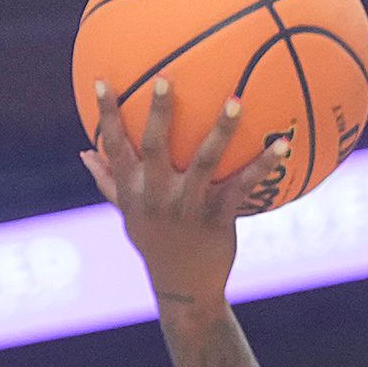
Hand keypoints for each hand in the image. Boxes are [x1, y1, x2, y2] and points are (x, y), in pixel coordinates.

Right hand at [80, 79, 296, 308]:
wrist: (184, 288)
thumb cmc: (156, 244)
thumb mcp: (128, 215)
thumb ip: (109, 181)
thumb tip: (83, 151)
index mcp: (134, 191)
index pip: (114, 147)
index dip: (106, 115)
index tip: (101, 81)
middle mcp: (157, 196)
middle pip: (155, 147)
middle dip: (158, 113)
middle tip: (165, 78)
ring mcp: (188, 207)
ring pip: (204, 161)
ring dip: (220, 130)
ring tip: (235, 100)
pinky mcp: (218, 218)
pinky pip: (243, 186)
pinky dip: (264, 164)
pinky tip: (283, 144)